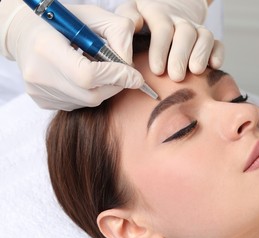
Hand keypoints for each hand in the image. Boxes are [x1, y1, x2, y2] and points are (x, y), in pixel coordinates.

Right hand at [2, 1, 143, 110]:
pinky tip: (84, 77)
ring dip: (103, 89)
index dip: (115, 77)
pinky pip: (77, 104)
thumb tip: (130, 65)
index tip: (135, 76)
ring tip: (99, 69)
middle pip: (91, 95)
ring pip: (87, 102)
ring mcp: (39, 92)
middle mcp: (39, 74)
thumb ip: (117, 32)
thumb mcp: (93, 15)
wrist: (26, 32)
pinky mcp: (42, 101)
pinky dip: (89, 93)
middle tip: (123, 73)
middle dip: (115, 85)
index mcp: (46, 48)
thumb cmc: (63, 20)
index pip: (87, 75)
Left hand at [116, 0, 223, 81]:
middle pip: (186, 33)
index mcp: (159, 15)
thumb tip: (136, 24)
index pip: (163, 29)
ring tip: (196, 71)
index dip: (161, 50)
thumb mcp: (130, 13)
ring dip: (201, 54)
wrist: (165, 10)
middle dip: (181, 56)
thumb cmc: (142, 21)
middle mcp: (180, 21)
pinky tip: (214, 66)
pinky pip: (217, 43)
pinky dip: (218, 54)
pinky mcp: (207, 40)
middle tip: (176, 77)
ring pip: (204, 36)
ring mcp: (195, 29)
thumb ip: (128, 19)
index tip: (157, 71)